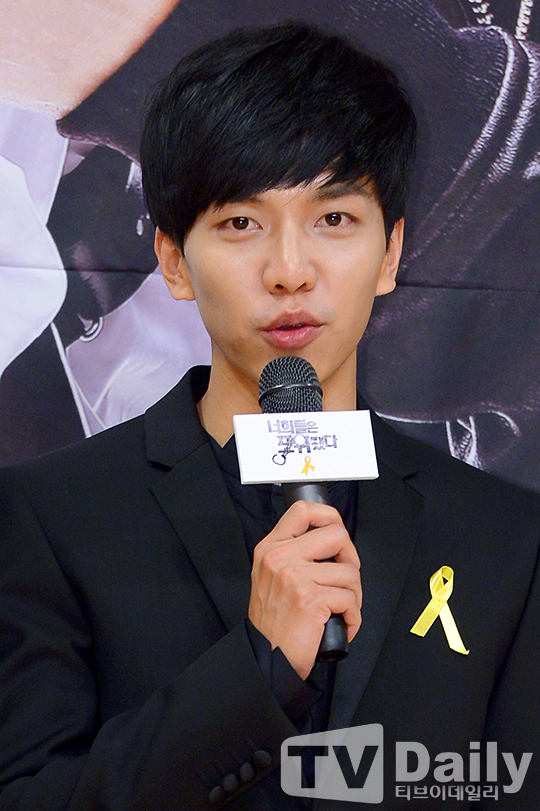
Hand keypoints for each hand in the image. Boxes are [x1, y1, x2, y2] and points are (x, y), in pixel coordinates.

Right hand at [248, 500, 361, 679]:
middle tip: (344, 580)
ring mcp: (294, 576)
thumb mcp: (271, 578)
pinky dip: (353, 616)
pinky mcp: (310, 599)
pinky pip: (350, 599)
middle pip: (336, 534)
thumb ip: (293, 554)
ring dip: (354, 595)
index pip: (302, 510)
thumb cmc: (274, 624)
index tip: (337, 535)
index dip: (329, 516)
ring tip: (341, 609)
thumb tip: (331, 542)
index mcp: (270, 548)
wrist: (266, 659)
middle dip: (351, 559)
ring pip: (350, 572)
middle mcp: (279, 557)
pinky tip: (342, 623)